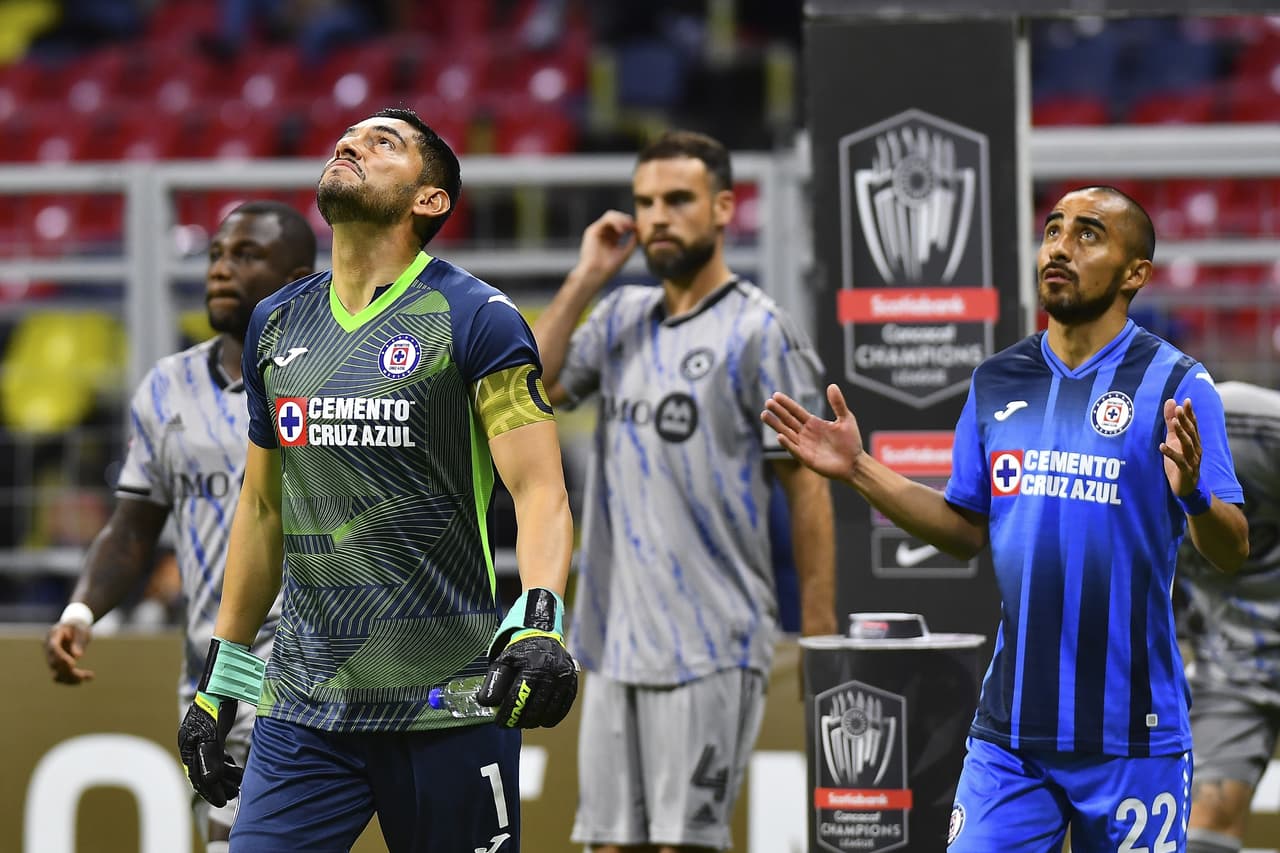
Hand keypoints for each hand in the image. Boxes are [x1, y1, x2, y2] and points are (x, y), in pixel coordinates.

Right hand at [44, 622, 93, 684]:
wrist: (72, 629)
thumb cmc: (78, 627)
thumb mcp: (81, 629)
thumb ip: (79, 640)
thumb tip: (78, 656)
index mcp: (53, 635)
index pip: (53, 648)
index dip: (61, 657)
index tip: (73, 664)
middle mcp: (48, 648)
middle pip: (54, 664)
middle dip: (69, 671)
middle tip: (85, 676)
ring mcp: (51, 658)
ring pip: (56, 674)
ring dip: (71, 679)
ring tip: (90, 676)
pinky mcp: (56, 666)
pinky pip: (61, 677)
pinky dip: (72, 680)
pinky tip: (88, 677)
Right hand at [178, 693, 242, 807]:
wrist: (220, 683)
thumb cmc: (215, 707)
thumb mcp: (213, 734)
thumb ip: (212, 757)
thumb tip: (211, 781)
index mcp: (188, 747)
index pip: (198, 777)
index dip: (210, 792)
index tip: (222, 803)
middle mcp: (191, 744)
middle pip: (204, 772)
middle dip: (219, 786)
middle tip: (236, 793)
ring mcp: (200, 738)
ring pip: (211, 764)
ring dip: (225, 775)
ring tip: (240, 781)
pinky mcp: (210, 732)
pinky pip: (215, 754)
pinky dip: (225, 763)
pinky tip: (235, 766)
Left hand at [477, 633, 578, 727]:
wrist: (543, 637)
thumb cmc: (521, 653)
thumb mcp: (503, 661)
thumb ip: (493, 682)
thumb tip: (486, 703)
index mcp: (533, 665)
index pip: (519, 698)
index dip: (508, 714)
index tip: (501, 723)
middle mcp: (552, 672)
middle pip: (535, 709)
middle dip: (520, 721)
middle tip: (511, 724)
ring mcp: (565, 679)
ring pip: (549, 712)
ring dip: (534, 722)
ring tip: (524, 721)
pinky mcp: (572, 685)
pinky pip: (562, 710)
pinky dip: (550, 719)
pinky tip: (540, 720)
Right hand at [572, 210, 636, 287]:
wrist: (596, 274)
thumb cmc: (609, 268)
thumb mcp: (625, 253)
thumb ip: (632, 242)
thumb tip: (637, 230)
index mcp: (611, 238)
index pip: (621, 223)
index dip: (629, 224)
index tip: (636, 229)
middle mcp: (603, 233)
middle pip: (616, 217)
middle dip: (626, 219)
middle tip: (632, 227)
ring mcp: (597, 231)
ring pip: (611, 215)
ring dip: (621, 219)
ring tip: (627, 228)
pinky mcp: (592, 230)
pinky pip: (606, 219)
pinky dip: (615, 222)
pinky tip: (621, 231)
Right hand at [762, 384, 863, 482]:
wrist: (855, 463)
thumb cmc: (851, 442)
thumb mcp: (846, 419)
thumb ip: (838, 403)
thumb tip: (832, 385)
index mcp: (813, 423)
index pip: (796, 411)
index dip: (786, 403)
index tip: (776, 395)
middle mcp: (806, 433)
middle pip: (788, 420)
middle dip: (778, 412)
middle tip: (767, 402)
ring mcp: (804, 446)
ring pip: (786, 433)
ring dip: (776, 425)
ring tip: (764, 415)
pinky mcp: (806, 458)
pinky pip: (794, 450)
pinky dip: (787, 444)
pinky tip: (779, 436)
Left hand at [1160, 397, 1201, 497]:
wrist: (1186, 488)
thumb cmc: (1179, 461)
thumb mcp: (1173, 440)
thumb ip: (1171, 422)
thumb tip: (1171, 401)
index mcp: (1194, 441)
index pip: (1193, 425)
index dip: (1190, 413)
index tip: (1187, 400)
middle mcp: (1196, 449)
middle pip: (1192, 432)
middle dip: (1185, 420)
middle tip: (1179, 408)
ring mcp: (1192, 460)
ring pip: (1188, 445)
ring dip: (1181, 433)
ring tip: (1173, 422)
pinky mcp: (1186, 471)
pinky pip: (1179, 461)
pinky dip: (1171, 453)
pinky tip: (1162, 446)